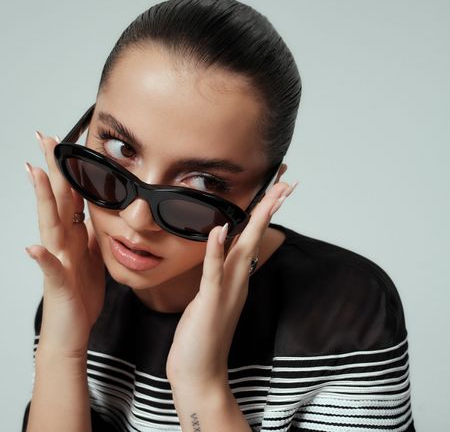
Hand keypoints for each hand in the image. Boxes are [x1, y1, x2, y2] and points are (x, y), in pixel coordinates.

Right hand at [25, 132, 104, 356]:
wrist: (72, 331)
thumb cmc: (80, 295)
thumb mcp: (92, 258)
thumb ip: (90, 235)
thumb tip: (96, 213)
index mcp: (74, 237)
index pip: (72, 197)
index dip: (71, 171)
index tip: (69, 145)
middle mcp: (63, 244)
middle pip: (57, 201)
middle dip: (52, 169)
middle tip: (45, 139)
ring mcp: (59, 262)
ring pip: (50, 225)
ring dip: (42, 200)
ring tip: (35, 173)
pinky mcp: (59, 284)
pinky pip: (51, 269)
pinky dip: (41, 257)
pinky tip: (33, 246)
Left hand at [165, 179, 296, 389]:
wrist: (199, 374)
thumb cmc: (203, 335)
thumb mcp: (212, 296)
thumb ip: (220, 272)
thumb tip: (223, 252)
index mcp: (236, 277)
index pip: (252, 236)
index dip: (264, 211)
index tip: (278, 189)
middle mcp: (237, 280)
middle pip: (256, 236)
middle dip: (270, 207)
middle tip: (288, 182)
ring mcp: (226, 291)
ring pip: (243, 249)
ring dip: (255, 222)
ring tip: (270, 196)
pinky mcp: (210, 302)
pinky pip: (214, 273)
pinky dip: (217, 251)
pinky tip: (220, 230)